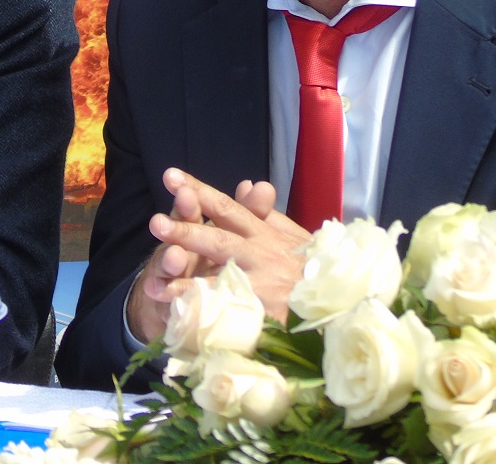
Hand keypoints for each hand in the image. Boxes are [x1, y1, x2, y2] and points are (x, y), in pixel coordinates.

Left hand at [126, 169, 310, 343]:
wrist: (343, 305)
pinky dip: (204, 318)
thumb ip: (265, 213)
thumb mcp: (293, 235)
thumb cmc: (313, 267)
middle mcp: (260, 256)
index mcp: (263, 233)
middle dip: (185, 232)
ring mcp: (261, 287)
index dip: (199, 191)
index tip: (170, 177)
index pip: (226, 208)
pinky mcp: (262, 317)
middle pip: (217, 241)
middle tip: (155, 222)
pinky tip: (177, 319)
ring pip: (217, 282)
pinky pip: (228, 317)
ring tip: (152, 284)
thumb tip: (248, 184)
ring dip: (183, 284)